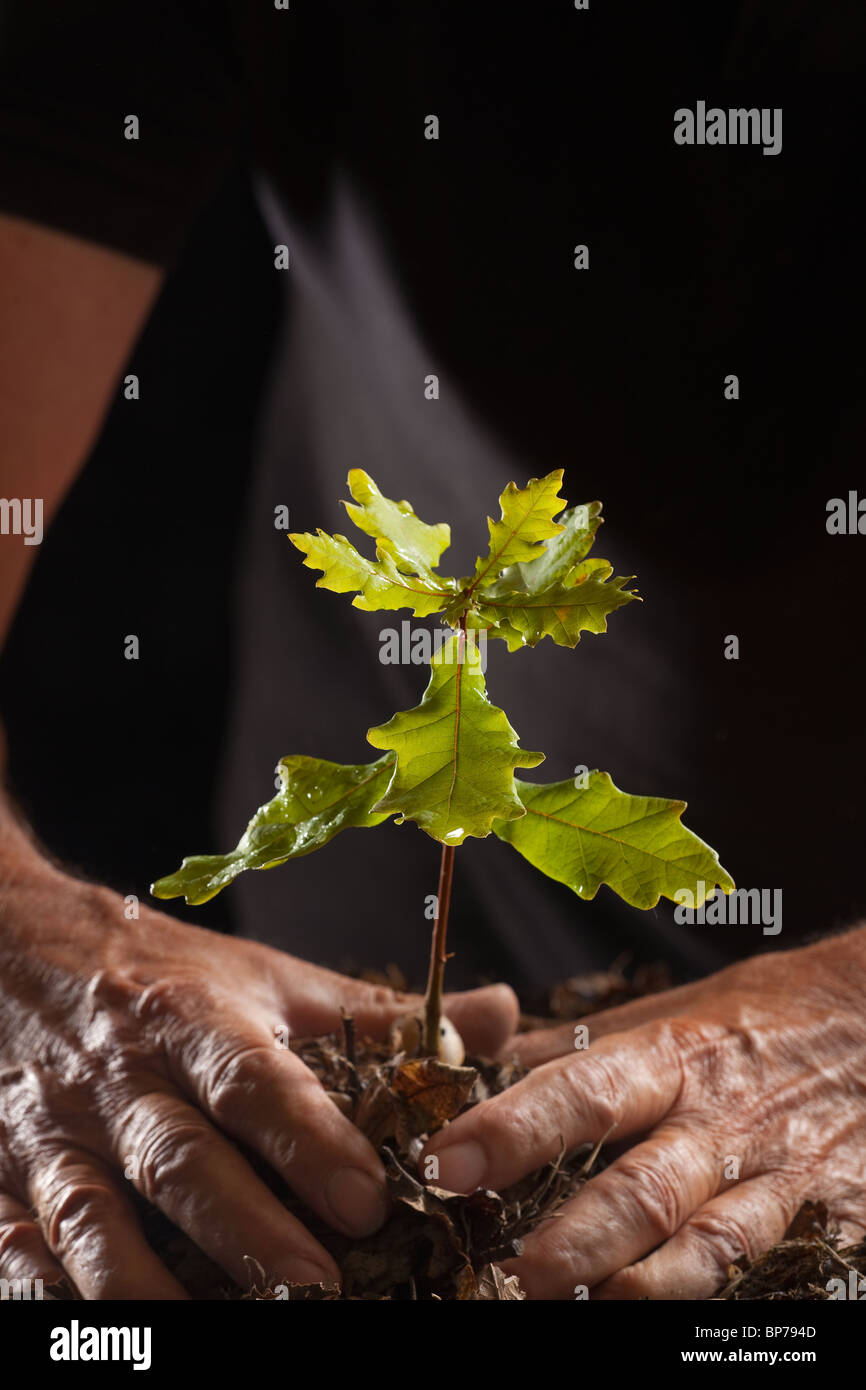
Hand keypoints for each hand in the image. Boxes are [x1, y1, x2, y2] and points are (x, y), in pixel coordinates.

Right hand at [0, 823, 516, 1298]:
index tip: (369, 1198)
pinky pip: (21, 1247)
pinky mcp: (13, 1179)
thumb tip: (500, 1015)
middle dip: (245, 1227)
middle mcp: (123, 1079)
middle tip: (318, 1287)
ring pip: (92, 1215)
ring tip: (213, 1330)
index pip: (253, 1079)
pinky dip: (53, 1294)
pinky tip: (108, 1334)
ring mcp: (59, 1135)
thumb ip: (378, 1013)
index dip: (309, 1139)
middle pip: (180, 1158)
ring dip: (148, 1282)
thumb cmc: (173, 977)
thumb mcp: (272, 980)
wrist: (28, 950)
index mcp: (194, 1019)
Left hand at [422, 932, 865, 1297]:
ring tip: (578, 1309)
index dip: (513, 1129)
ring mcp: (780, 1180)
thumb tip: (463, 1064)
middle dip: (572, 1241)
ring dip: (642, 1288)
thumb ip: (569, 1051)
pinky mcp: (828, 1223)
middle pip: (644, 1190)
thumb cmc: (747, 1024)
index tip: (447, 1161)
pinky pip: (774, 1273)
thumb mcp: (661, 1016)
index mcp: (671, 1058)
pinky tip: (675, 1320)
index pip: (583, 1093)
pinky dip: (725, 1302)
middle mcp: (722, 1122)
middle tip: (504, 1276)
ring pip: (712, 1249)